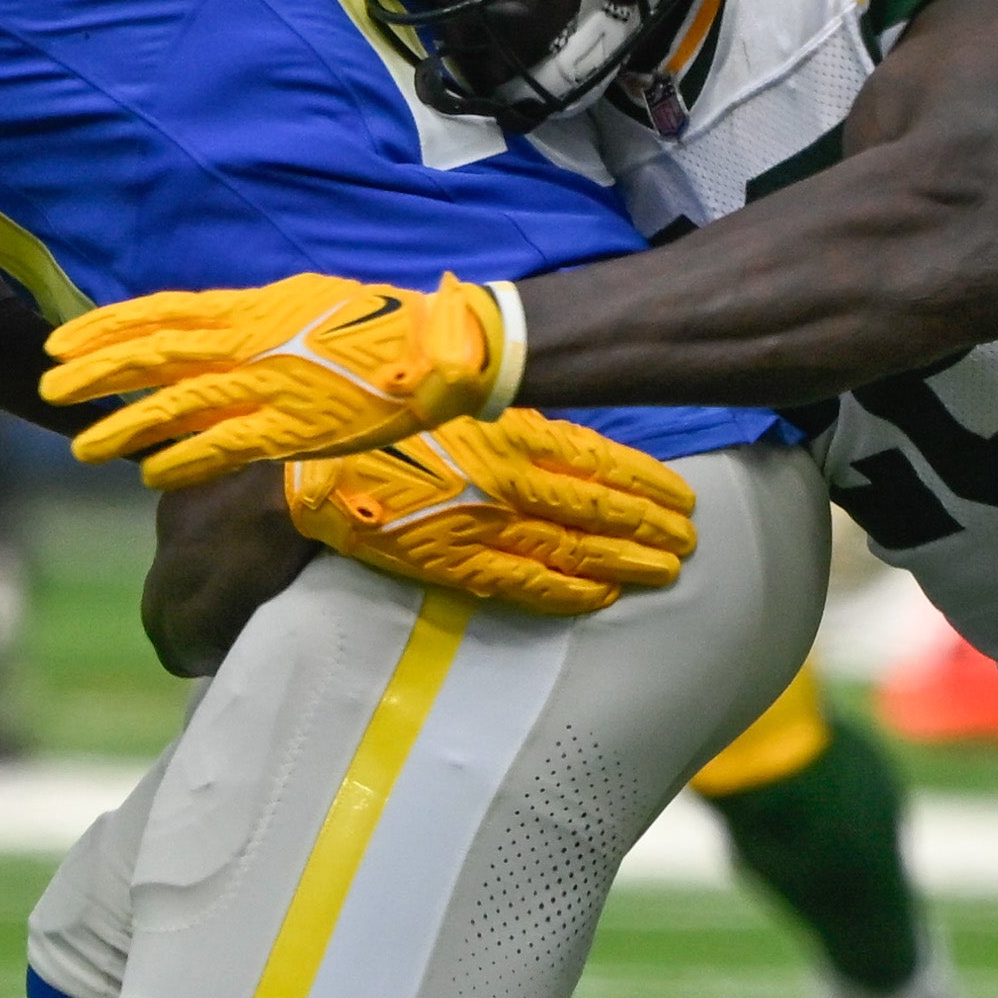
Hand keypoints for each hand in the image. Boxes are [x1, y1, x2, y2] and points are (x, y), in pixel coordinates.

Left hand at [42, 271, 512, 489]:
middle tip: (49, 388)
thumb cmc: (375, 323)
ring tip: (82, 447)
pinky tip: (151, 475)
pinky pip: (222, 447)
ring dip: (123, 427)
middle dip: (95, 374)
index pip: (158, 314)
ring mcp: (266, 386)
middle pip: (152, 356)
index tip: (61, 341)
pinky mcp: (291, 428)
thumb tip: (212, 326)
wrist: (433, 350)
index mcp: (249, 308)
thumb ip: (253, 317)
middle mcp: (247, 343)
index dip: (104, 329)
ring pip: (175, 406)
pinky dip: (183, 460)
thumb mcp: (303, 301)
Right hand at [282, 416, 697, 619]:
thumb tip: (569, 437)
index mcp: (510, 435)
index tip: (684, 497)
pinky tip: (607, 596)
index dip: (647, 484)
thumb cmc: (385, 421)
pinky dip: (572, 593)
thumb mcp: (459, 400)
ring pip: (574, 550)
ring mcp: (482, 528)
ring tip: (668, 568)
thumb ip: (517, 421)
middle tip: (691, 539)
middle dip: (651, 526)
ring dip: (627, 561)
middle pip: (600, 510)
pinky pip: (527, 583)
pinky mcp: (455, 564)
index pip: (600, 463)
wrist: (306, 467)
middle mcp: (505, 484)